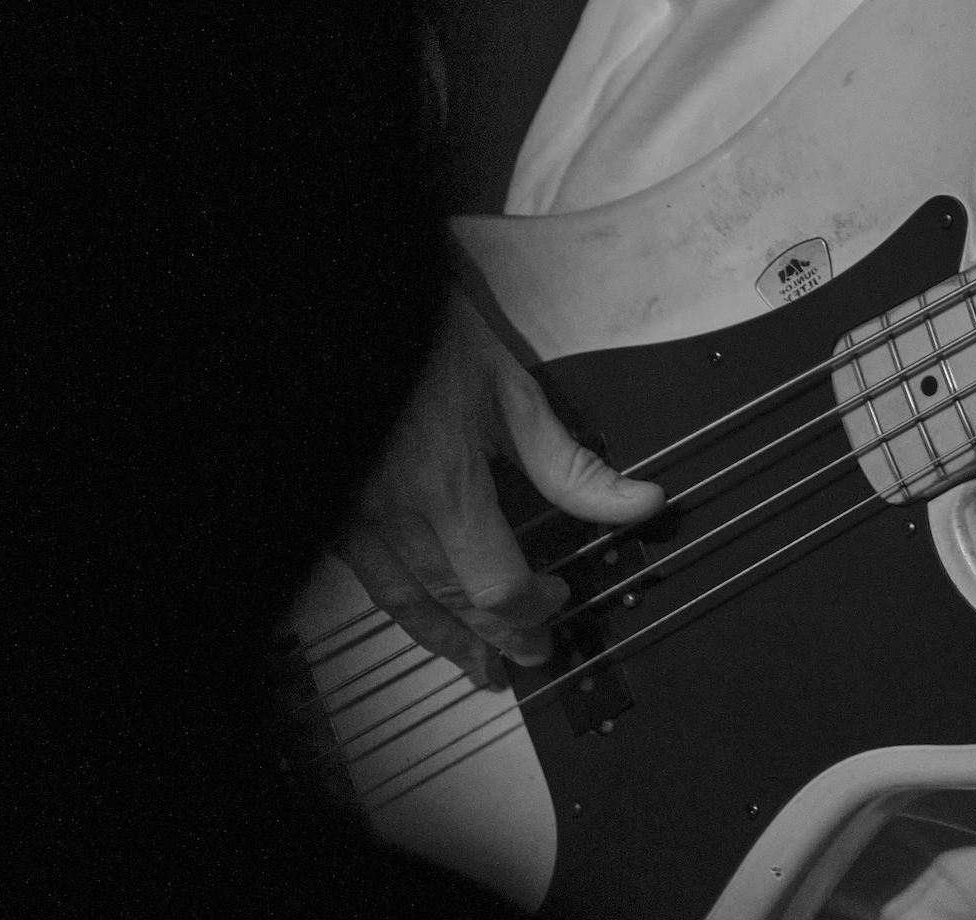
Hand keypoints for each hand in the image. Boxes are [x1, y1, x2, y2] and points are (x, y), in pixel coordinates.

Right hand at [341, 286, 663, 690]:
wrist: (362, 311)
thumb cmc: (429, 341)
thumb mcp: (509, 391)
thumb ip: (569, 461)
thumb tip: (637, 502)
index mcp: (446, 487)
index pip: (496, 587)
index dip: (533, 609)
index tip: (559, 598)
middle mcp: (396, 515)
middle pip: (451, 607)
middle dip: (496, 641)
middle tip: (528, 659)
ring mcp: (358, 519)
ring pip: (405, 606)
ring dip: (446, 642)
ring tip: (479, 664)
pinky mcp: (338, 515)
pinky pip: (373, 580)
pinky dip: (405, 609)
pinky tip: (423, 613)